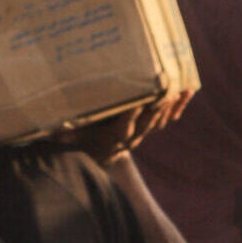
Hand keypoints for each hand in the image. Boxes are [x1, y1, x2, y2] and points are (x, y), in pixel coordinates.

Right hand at [66, 92, 192, 162]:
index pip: (123, 127)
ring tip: (182, 88)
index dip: (131, 116)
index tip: (138, 102)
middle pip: (147, 123)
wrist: (97, 155)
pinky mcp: (150, 126)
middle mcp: (131, 136)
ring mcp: (143, 132)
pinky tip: (188, 90)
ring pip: (160, 120)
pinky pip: (168, 118)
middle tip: (166, 90)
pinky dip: (178, 106)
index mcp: (111, 138)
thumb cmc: (80, 140)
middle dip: (156, 107)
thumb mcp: (70, 137)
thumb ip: (63, 133)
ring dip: (171, 105)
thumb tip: (53, 128)